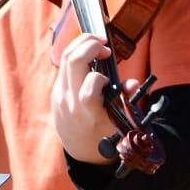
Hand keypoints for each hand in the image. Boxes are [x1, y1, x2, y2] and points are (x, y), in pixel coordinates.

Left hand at [51, 32, 123, 162]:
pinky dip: (77, 53)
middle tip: (105, 46)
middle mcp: (70, 102)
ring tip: (97, 44)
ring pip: (65, 57)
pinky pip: (63, 64)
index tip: (107, 79)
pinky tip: (89, 54)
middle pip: (73, 61)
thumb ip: (125, 99)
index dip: (99, 78)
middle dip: (90, 44)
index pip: (87, 91)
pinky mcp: (56, 89)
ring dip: (82, 43)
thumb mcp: (118, 119)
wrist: (79, 145)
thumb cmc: (102, 130)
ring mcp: (60, 95)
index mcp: (88, 113)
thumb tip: (133, 83)